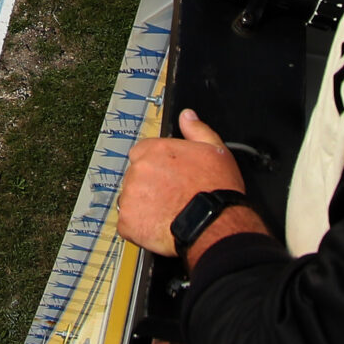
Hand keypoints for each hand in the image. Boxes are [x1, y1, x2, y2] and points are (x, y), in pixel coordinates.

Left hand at [116, 109, 266, 261]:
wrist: (214, 224)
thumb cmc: (216, 190)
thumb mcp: (215, 150)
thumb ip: (196, 130)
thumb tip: (187, 116)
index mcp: (155, 150)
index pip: (142, 153)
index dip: (157, 166)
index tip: (167, 177)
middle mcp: (139, 170)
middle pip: (136, 176)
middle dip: (149, 185)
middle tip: (171, 196)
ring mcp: (131, 195)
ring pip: (131, 199)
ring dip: (143, 206)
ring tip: (167, 213)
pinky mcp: (128, 221)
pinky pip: (128, 223)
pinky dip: (139, 227)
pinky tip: (159, 226)